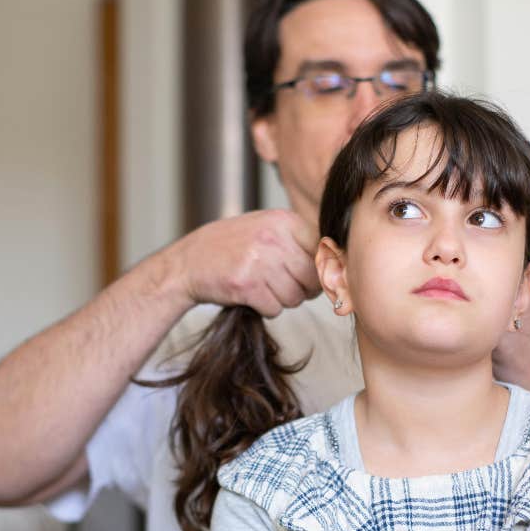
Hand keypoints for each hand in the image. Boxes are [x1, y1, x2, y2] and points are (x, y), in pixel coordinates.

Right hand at [173, 209, 320, 316]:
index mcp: (284, 221)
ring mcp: (259, 261)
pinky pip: (275, 309)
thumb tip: (341, 270)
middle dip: (303, 290)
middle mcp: (273, 238)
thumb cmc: (232, 248)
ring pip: (295, 297)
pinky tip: (251, 295)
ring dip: (282, 300)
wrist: (188, 263)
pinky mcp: (246, 285)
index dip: (322, 272)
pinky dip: (265, 308)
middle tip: (282, 285)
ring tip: (263, 286)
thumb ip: (301, 243)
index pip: (324, 253)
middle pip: (313, 279)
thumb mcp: (268, 230)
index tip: (311, 279)